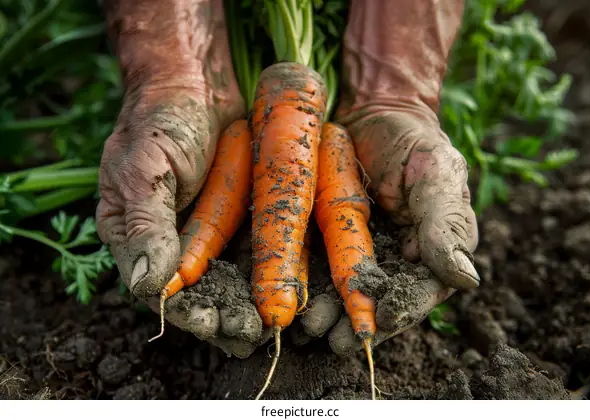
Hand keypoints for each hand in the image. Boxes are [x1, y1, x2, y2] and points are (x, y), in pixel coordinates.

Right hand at [96, 0, 262, 357]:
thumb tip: (147, 287)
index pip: (158, 289)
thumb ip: (146, 226)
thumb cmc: (160, 120)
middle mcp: (175, 243)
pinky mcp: (244, 218)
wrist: (198, 80)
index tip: (210, 322)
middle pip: (199, 294)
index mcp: (139, 237)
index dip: (184, 310)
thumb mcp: (142, 168)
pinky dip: (269, 276)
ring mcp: (212, 231)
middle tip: (250, 332)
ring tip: (270, 327)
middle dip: (223, 317)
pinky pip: (257, 254)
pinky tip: (288, 295)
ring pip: (231, 282)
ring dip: (249, 307)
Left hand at [301, 0, 479, 354]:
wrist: (369, 112)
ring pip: (339, 292)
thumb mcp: (436, 174)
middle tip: (328, 338)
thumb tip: (465, 279)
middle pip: (373, 302)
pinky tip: (285, 298)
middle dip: (351, 323)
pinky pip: (312, 266)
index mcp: (426, 253)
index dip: (396, 314)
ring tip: (303, 327)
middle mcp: (390, 261)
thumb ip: (446, 224)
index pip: (416, 294)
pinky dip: (300, 284)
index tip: (373, 328)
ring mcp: (354, 251)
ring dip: (323, 312)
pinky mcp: (322, 237)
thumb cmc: (411, 142)